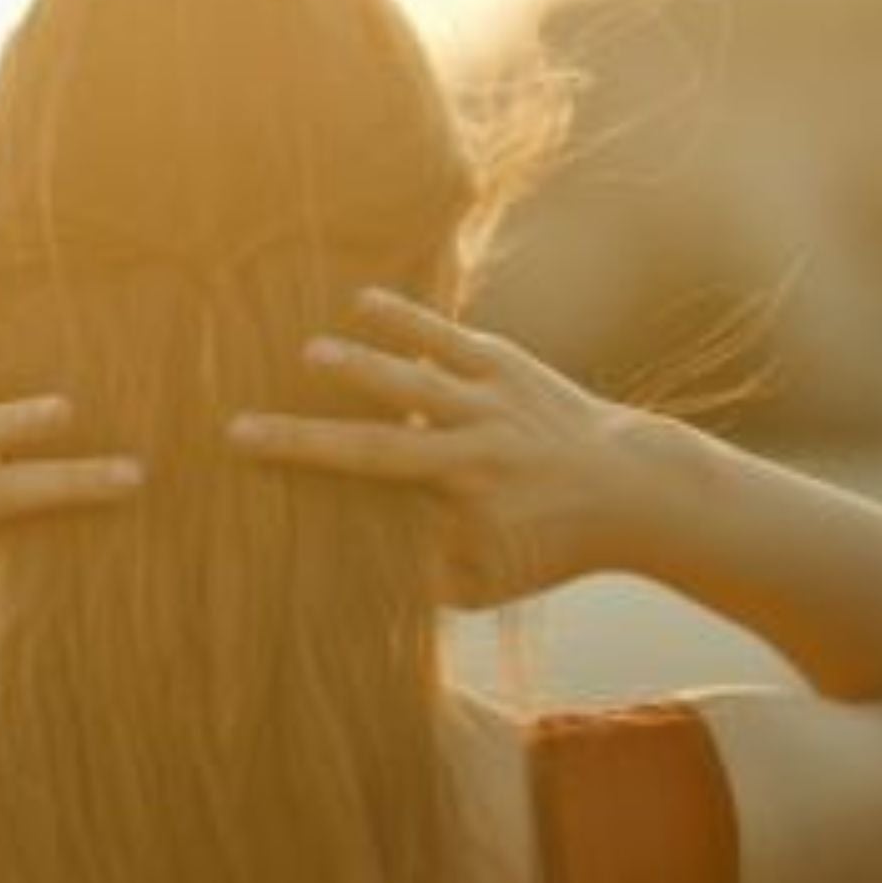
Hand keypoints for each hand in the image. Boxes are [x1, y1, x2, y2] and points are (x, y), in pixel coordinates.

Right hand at [225, 288, 667, 608]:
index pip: (370, 480)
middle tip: (244, 421)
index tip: (247, 457)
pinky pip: (452, 339)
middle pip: (381, 433)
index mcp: (466, 493)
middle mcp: (478, 442)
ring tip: (312, 348)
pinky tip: (363, 302)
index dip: (306, 467)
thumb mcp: (491, 580)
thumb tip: (350, 566)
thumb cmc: (553, 545)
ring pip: (422, 373)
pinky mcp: (511, 365)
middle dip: (310, 430)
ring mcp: (496, 398)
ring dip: (366, 360)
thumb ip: (426, 576)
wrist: (637, 487)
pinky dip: (411, 322)